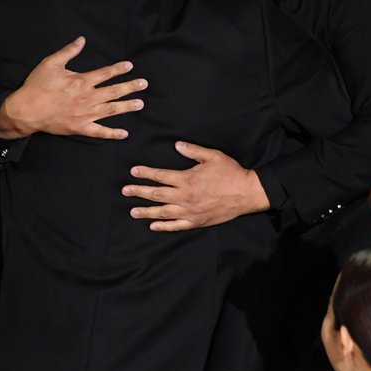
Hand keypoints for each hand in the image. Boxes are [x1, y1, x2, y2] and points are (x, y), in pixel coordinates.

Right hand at [0, 37, 146, 139]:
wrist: (26, 111)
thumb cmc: (37, 86)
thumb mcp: (50, 63)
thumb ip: (68, 51)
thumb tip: (82, 39)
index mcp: (81, 81)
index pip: (105, 74)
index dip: (118, 69)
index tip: (130, 66)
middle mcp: (87, 98)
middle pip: (113, 92)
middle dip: (130, 87)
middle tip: (144, 84)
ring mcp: (85, 114)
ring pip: (111, 110)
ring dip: (127, 107)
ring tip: (140, 103)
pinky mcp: (80, 128)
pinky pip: (100, 132)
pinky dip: (112, 133)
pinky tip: (124, 133)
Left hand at [125, 142, 269, 231]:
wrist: (246, 193)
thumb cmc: (230, 172)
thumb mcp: (213, 156)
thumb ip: (193, 151)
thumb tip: (177, 145)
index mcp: (187, 179)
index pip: (161, 176)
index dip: (146, 173)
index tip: (133, 171)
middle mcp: (185, 197)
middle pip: (157, 195)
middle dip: (139, 192)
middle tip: (125, 191)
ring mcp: (190, 211)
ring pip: (163, 212)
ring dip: (146, 211)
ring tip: (133, 211)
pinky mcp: (196, 221)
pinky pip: (176, 226)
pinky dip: (163, 226)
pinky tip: (153, 225)